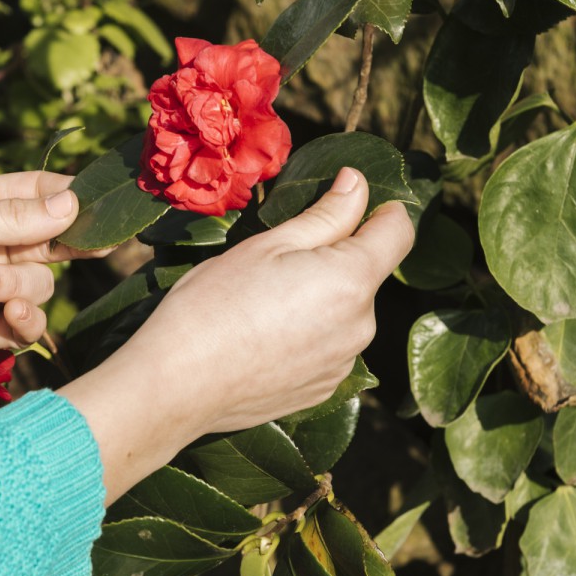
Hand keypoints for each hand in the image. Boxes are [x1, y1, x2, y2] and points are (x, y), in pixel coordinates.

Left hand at [0, 171, 105, 374]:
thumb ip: (14, 218)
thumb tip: (73, 202)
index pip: (35, 192)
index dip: (70, 196)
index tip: (104, 203)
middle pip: (48, 239)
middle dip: (67, 243)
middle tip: (98, 246)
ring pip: (39, 282)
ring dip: (17, 282)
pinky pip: (25, 323)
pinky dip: (23, 318)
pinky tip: (9, 314)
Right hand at [61, 168, 414, 501]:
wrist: (178, 385)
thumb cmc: (213, 304)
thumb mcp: (267, 246)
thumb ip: (325, 215)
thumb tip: (357, 183)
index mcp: (351, 281)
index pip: (397, 232)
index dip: (381, 210)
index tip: (351, 202)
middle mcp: (361, 327)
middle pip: (364, 276)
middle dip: (333, 262)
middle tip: (275, 265)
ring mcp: (342, 364)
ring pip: (344, 314)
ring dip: (319, 302)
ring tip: (260, 309)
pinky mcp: (322, 391)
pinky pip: (327, 349)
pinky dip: (305, 338)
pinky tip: (261, 341)